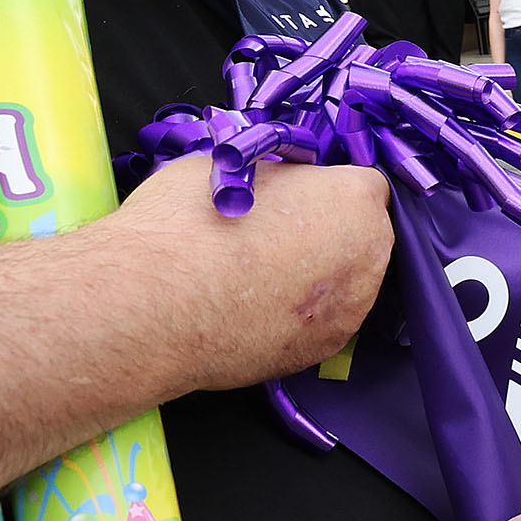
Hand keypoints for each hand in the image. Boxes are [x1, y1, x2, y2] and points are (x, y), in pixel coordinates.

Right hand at [107, 156, 390, 387]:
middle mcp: (368, 256)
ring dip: (315, 280)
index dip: (321, 190)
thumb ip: (272, 179)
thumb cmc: (185, 225)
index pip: (359, 185)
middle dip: (327, 234)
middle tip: (272, 237)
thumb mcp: (229, 169)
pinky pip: (319, 324)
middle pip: (361, 236)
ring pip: (345, 285)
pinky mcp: (323, 351)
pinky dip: (295, 318)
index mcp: (354, 198)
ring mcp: (351, 310)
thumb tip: (271, 187)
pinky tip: (252, 314)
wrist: (152, 307)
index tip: (291, 197)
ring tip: (256, 281)